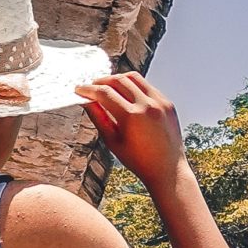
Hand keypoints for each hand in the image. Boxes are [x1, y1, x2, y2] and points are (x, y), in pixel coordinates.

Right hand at [79, 71, 185, 189]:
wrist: (167, 169)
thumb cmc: (138, 160)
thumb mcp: (112, 141)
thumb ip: (98, 117)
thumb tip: (86, 100)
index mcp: (132, 116)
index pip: (104, 93)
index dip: (88, 89)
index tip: (79, 89)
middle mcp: (148, 105)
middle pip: (119, 80)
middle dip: (102, 81)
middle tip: (91, 87)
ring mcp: (161, 102)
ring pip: (135, 78)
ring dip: (118, 79)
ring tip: (107, 87)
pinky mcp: (168, 103)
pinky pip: (148, 86)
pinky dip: (134, 86)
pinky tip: (125, 94)